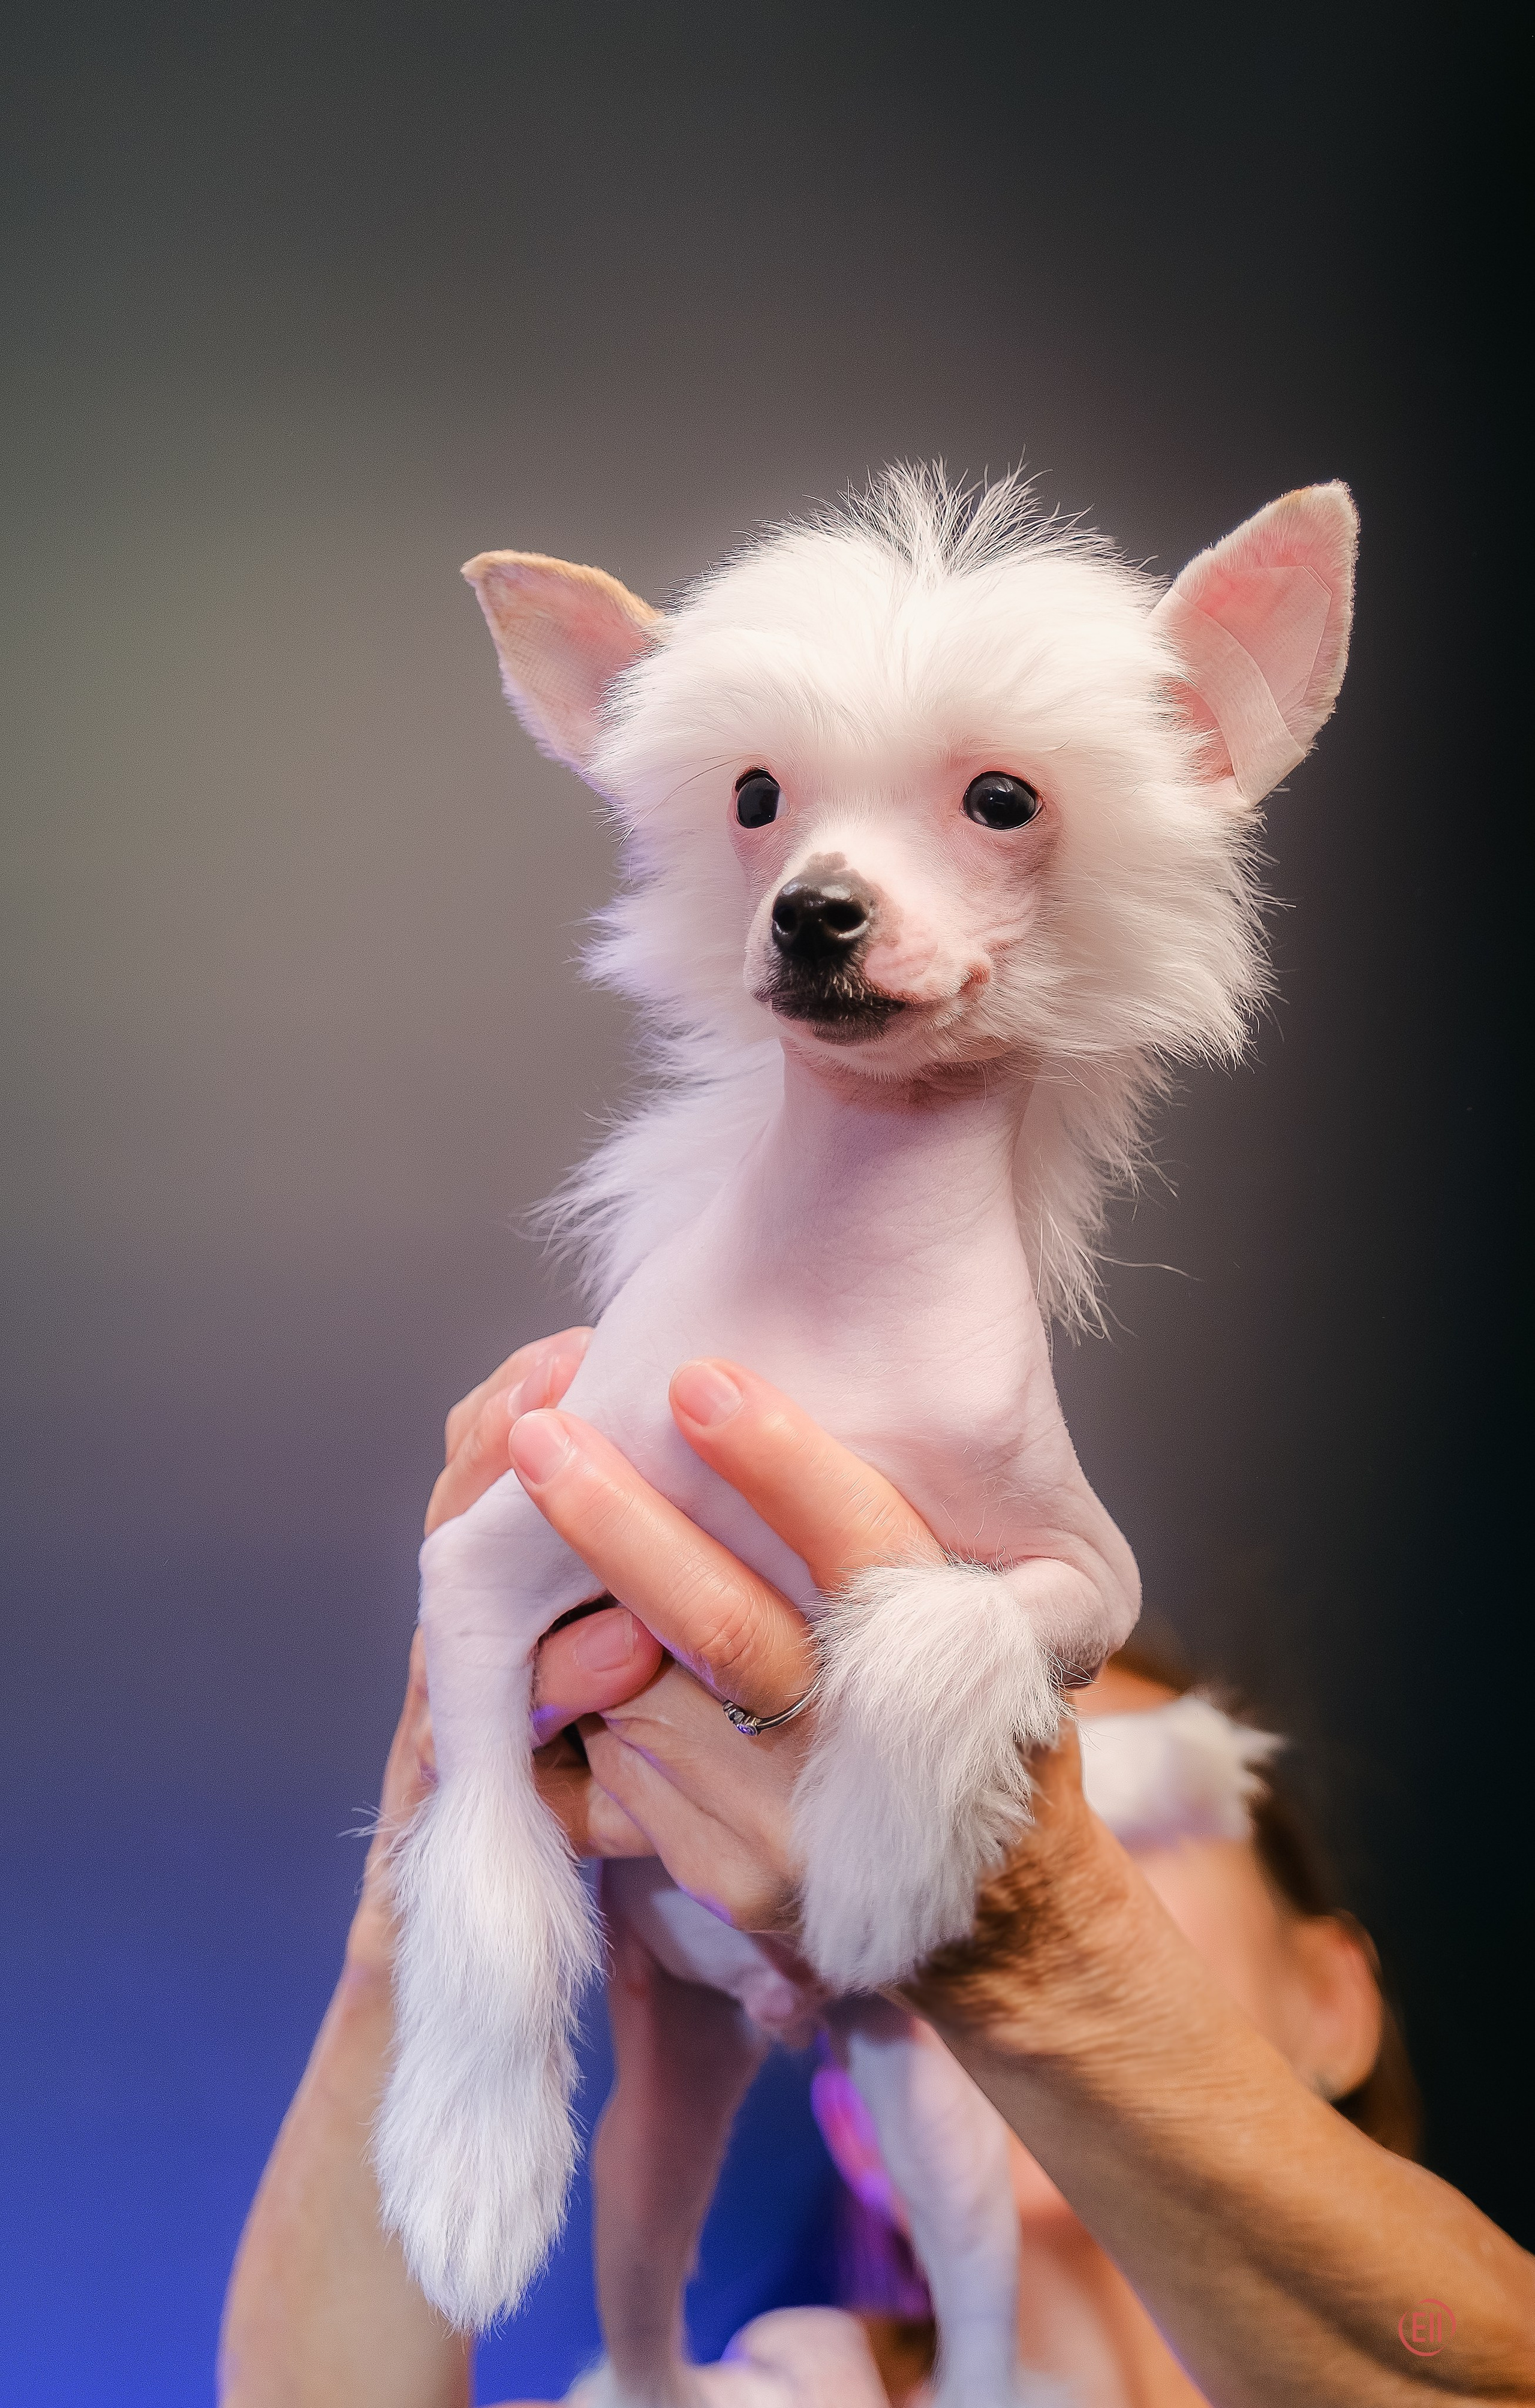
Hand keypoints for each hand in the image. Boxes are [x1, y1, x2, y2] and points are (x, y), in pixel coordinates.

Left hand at [506, 1356, 945, 1932]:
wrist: (995, 1904)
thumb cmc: (974, 1708)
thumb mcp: (988, 1612)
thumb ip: (894, 1539)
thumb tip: (748, 1413)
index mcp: (957, 1659)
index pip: (861, 1546)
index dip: (777, 1461)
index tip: (696, 1380)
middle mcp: (876, 1756)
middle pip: (722, 1627)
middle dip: (618, 1523)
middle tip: (541, 1437)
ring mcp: (797, 1832)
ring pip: (643, 1694)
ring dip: (597, 1616)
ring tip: (573, 1533)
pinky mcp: (732, 1882)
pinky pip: (624, 1764)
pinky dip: (604, 1704)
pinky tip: (615, 1658)